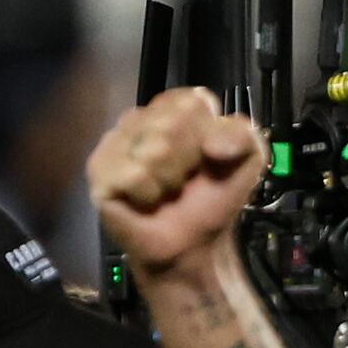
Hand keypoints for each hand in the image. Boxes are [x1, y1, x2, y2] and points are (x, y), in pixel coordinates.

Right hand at [91, 86, 271, 285]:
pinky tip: (144, 201)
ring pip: (153, 149)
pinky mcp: (99, 171)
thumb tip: (212, 145)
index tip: (208, 156)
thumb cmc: (210, 202)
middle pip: (172, 124)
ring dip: (168, 180)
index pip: (192, 102)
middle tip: (184, 180)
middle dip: (188, 160)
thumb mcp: (247, 160)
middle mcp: (139, 119)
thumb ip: (244, 136)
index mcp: (171, 109)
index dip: (207, 133)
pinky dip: (147, 194)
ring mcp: (114, 143)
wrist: (192, 245)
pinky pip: (133, 174)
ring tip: (164, 191)